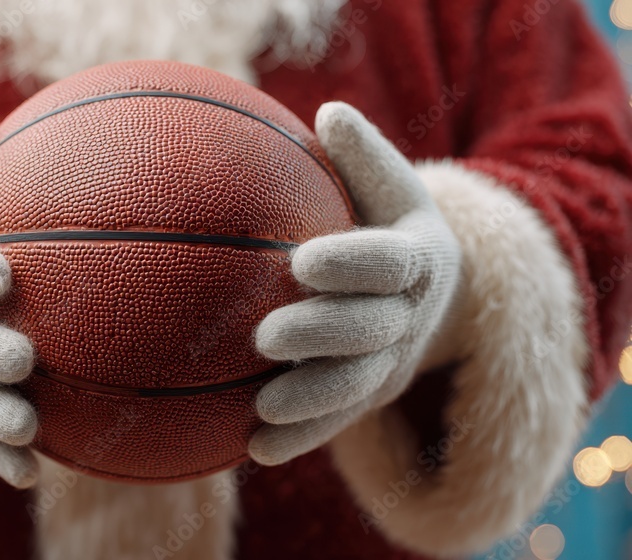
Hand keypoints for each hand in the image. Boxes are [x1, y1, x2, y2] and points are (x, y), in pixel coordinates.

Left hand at [248, 102, 462, 465]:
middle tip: (266, 336)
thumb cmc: (386, 218)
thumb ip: (361, 155)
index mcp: (419, 256)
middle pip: (372, 329)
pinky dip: (302, 438)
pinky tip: (252, 450)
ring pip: (357, 386)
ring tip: (262, 408)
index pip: (389, 261)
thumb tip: (328, 111)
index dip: (351, 263)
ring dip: (313, 401)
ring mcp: (396, 362)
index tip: (301, 261)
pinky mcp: (373, 395)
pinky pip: (339, 421)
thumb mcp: (388, 183)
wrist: (426, 285)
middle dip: (323, 335)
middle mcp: (412, 315)